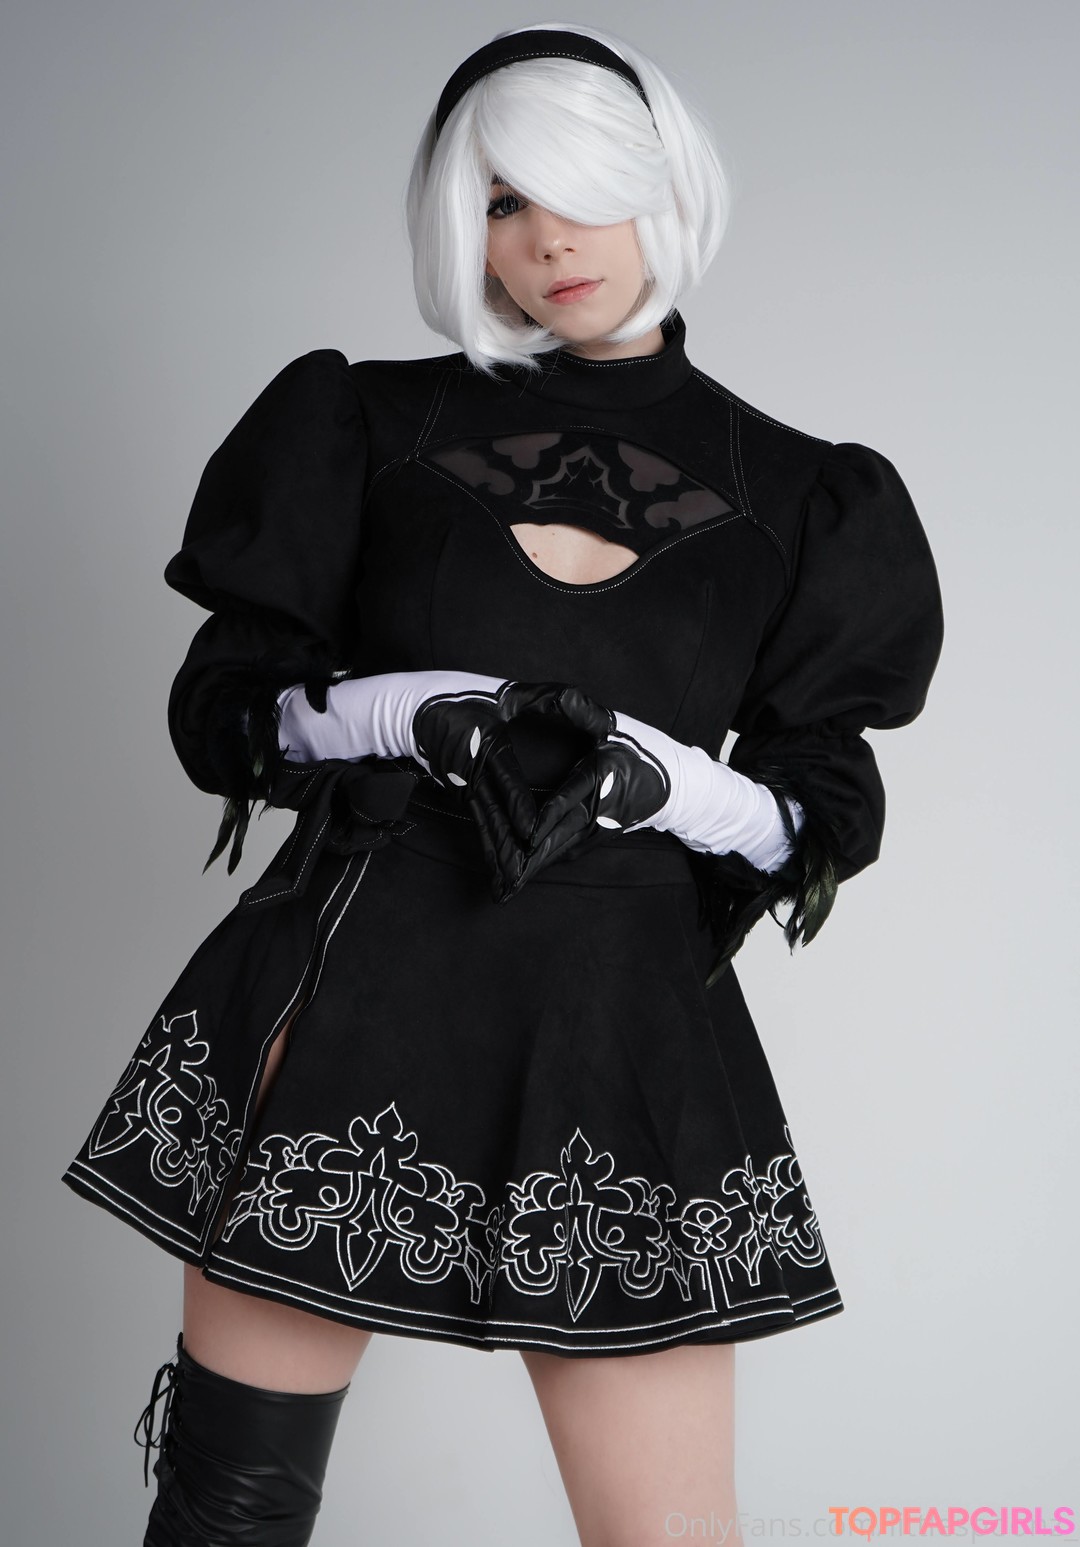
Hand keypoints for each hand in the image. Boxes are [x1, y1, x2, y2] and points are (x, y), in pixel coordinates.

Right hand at [411, 679, 587, 901]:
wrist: (421, 710)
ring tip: (507, 886)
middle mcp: (474, 771)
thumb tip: (603, 723)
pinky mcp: (462, 796)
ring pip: (486, 826)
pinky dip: (489, 849)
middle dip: (508, 848)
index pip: (507, 779)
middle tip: (519, 876)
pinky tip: (497, 872)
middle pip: (494, 814)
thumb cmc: (473, 697)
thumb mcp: (517, 694)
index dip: (519, 805)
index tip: (531, 830)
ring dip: (497, 857)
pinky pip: (480, 825)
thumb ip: (561, 702)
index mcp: (488, 745)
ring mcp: (466, 787)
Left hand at [495, 685, 672, 896]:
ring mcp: (599, 826)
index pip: (569, 798)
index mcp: (601, 777)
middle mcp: (599, 807)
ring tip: (507, 882)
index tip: (525, 833)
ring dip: (535, 865)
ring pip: (561, 848)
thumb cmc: (643, 750)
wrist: (677, 785)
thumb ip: (584, 711)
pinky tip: (525, 871)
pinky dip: (546, 861)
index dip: (546, 816)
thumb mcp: (615, 725)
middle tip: (504, 873)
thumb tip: (562, 694)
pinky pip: (569, 851)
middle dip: (530, 855)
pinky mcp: (599, 836)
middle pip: (559, 835)